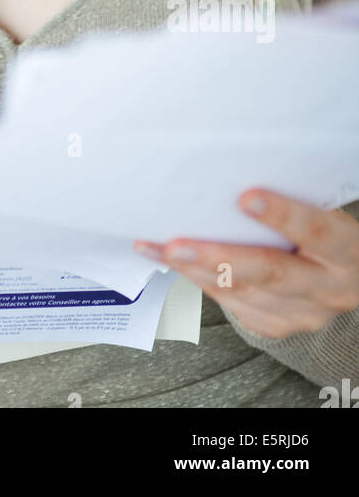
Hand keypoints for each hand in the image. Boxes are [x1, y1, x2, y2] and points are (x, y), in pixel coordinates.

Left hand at [134, 188, 358, 338]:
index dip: (284, 215)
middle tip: (177, 245)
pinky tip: (172, 261)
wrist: (340, 273)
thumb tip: (229, 172)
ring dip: (195, 269)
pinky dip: (199, 279)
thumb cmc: (320, 228)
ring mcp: (305, 313)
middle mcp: (330, 288)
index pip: (318, 232)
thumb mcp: (319, 210)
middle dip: (219, 258)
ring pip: (244, 293)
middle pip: (272, 273)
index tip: (246, 197)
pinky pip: (232, 303)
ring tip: (157, 247)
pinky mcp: (278, 325)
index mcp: (346, 250)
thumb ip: (291, 199)